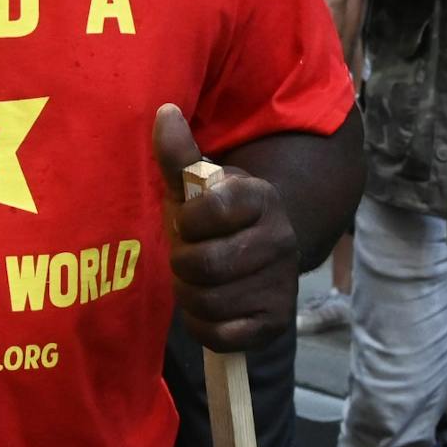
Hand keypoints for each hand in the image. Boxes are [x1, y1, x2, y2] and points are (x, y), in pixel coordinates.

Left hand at [152, 105, 298, 352]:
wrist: (259, 253)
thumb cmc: (214, 217)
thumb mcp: (195, 185)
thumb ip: (178, 155)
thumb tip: (164, 111)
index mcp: (260, 197)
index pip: (208, 212)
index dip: (186, 222)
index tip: (189, 221)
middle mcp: (280, 238)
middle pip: (204, 265)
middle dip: (182, 264)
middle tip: (187, 258)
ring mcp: (282, 283)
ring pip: (209, 302)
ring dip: (189, 296)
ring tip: (197, 282)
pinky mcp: (277, 322)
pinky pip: (223, 335)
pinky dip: (204, 326)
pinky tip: (210, 308)